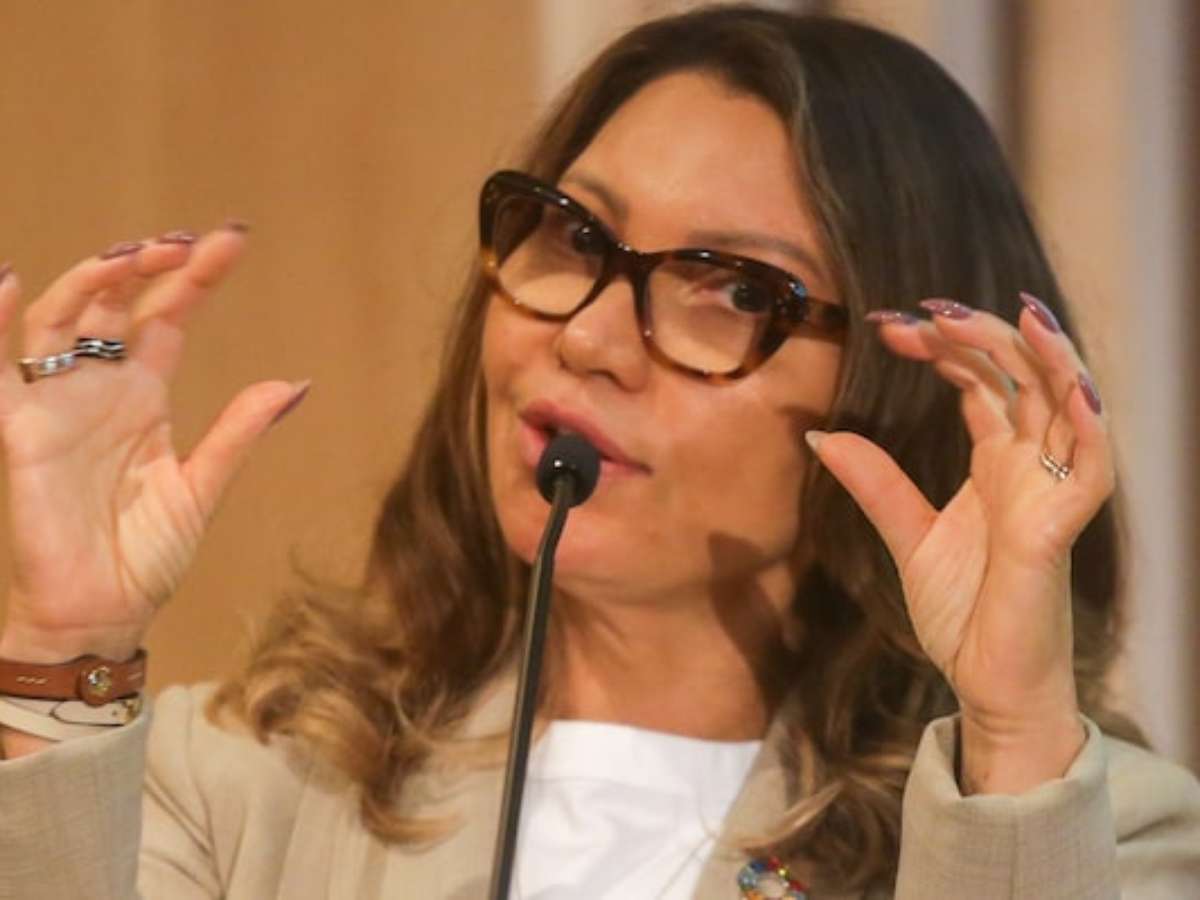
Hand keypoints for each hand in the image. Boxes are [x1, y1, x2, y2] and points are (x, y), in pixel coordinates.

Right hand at [0, 228, 306, 663]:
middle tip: (185, 244)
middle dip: (147, 265)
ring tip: (129, 256)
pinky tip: (9, 281)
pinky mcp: (19, 430)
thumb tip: (295, 383)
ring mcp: (57, 403)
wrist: (103, 611)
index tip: (233, 239)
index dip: (195, 277)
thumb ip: (238, 431)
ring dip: (90, 280)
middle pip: (115, 303)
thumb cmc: (147, 554)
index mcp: (146, 394)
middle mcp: (99, 387)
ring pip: (61, 318)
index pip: (167, 316)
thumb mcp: (203, 486)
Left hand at [807, 295, 1109, 792]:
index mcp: (998, 464)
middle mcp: (1030, 468)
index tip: (889, 325)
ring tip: (1005, 315)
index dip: (943, 347)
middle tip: (922, 313)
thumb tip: (821, 433)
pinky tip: (1068, 384)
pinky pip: (1089, 467)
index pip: (982, 384)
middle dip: (976, 337)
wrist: (985, 685)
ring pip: (1065, 405)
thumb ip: (874, 483)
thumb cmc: (965, 614)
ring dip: (1037, 356)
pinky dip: (1086, 422)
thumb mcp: (909, 536)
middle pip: (1020, 378)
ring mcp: (1049, 495)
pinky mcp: (1058, 531)